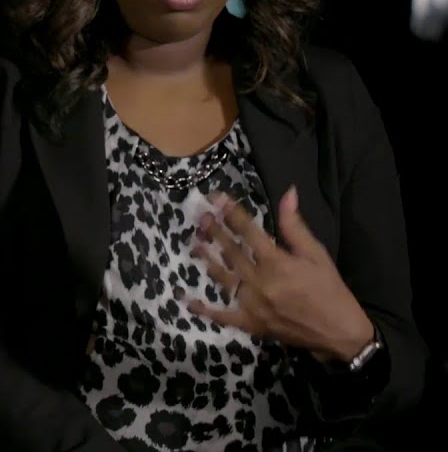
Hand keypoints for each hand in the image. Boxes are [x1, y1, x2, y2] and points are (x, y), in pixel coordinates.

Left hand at [187, 186, 373, 362]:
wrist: (339, 333)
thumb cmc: (330, 290)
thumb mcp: (317, 254)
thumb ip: (295, 226)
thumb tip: (288, 193)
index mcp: (277, 263)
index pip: (248, 232)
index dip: (232, 213)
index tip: (217, 198)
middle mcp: (260, 282)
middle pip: (231, 252)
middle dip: (215, 232)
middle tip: (201, 217)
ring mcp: (252, 304)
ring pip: (223, 278)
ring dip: (207, 260)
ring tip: (194, 244)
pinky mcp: (250, 324)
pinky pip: (222, 316)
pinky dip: (204, 309)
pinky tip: (186, 299)